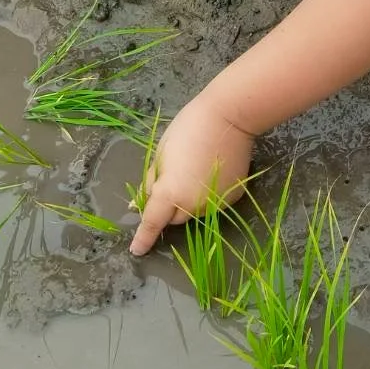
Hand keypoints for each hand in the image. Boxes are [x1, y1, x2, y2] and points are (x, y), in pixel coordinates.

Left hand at [130, 93, 254, 255]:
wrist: (228, 118)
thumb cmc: (187, 129)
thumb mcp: (161, 153)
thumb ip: (151, 182)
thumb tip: (139, 203)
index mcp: (170, 193)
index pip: (152, 222)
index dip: (143, 237)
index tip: (136, 250)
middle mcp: (193, 205)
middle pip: (175, 217)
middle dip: (169, 207)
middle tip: (171, 180)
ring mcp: (215, 203)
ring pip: (195, 211)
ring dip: (189, 200)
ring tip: (194, 170)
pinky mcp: (232, 198)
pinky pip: (213, 203)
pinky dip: (208, 194)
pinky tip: (211, 170)